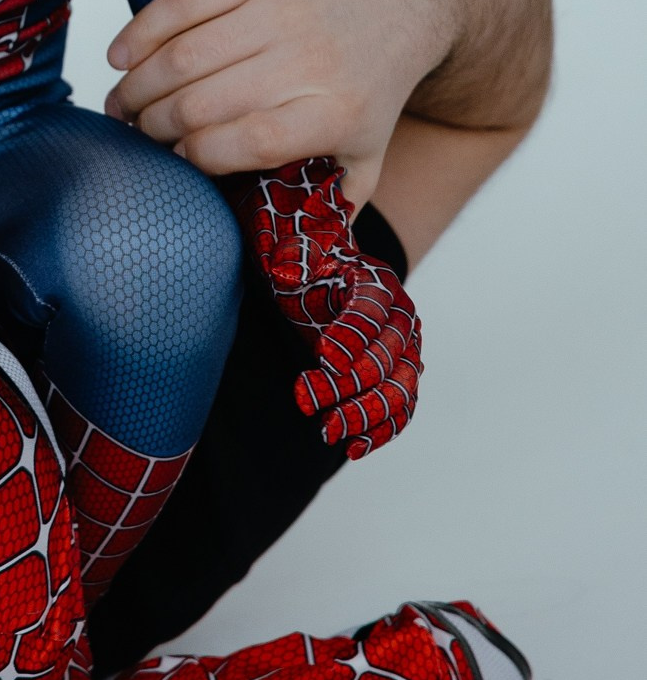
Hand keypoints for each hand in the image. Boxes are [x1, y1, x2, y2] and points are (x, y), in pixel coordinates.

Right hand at [105, 0, 448, 202]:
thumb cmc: (373, 81)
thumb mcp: (369, 150)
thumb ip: (333, 203)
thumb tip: (291, 262)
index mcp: (336, 113)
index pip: (247, 143)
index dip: (198, 156)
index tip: (178, 161)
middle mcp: (310, 60)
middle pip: (203, 101)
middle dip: (154, 124)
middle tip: (135, 133)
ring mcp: (284, 8)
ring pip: (184, 54)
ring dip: (138, 84)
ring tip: (123, 102)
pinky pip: (185, 1)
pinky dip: (143, 30)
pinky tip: (121, 55)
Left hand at [244, 159, 422, 457]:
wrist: (302, 242)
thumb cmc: (285, 237)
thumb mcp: (279, 232)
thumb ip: (278, 241)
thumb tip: (279, 257)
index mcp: (364, 272)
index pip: (372, 307)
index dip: (355, 334)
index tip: (326, 359)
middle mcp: (386, 306)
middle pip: (392, 351)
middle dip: (357, 384)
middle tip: (312, 402)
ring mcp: (388, 338)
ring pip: (400, 381)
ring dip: (369, 411)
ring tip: (332, 433)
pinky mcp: (380, 364)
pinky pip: (398, 399)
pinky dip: (382, 425)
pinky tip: (353, 447)